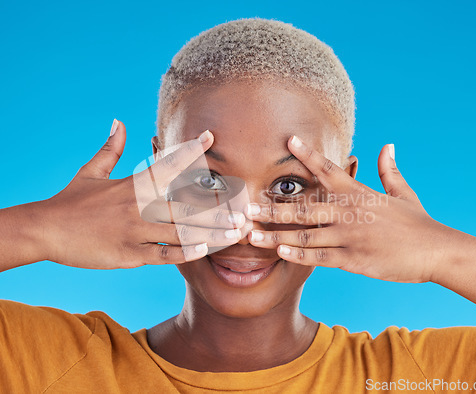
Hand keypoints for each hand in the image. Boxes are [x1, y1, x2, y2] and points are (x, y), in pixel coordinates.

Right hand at [35, 121, 244, 268]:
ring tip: (236, 234)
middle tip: (244, 210)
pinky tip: (204, 251)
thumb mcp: (90, 171)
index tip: (210, 137)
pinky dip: (183, 252)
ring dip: (210, 232)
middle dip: (217, 208)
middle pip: (185, 205)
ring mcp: (134, 231)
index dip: (190, 149)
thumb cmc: (70, 200)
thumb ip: (110, 148)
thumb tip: (118, 121)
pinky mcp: (127, 254)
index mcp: (132, 185)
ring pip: (180, 231)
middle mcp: (138, 206)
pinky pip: (161, 254)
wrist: (44, 229)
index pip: (166, 163)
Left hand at [244, 136, 455, 282]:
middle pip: (304, 207)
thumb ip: (389, 170)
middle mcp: (349, 212)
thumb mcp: (403, 192)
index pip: (328, 169)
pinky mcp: (353, 259)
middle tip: (247, 207)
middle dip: (273, 207)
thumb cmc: (417, 222)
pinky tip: (280, 253)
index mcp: (358, 193)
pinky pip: (319, 257)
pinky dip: (299, 255)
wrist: (436, 250)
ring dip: (276, 235)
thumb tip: (387, 146)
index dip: (307, 154)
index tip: (288, 140)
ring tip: (251, 235)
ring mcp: (349, 236)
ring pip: (305, 235)